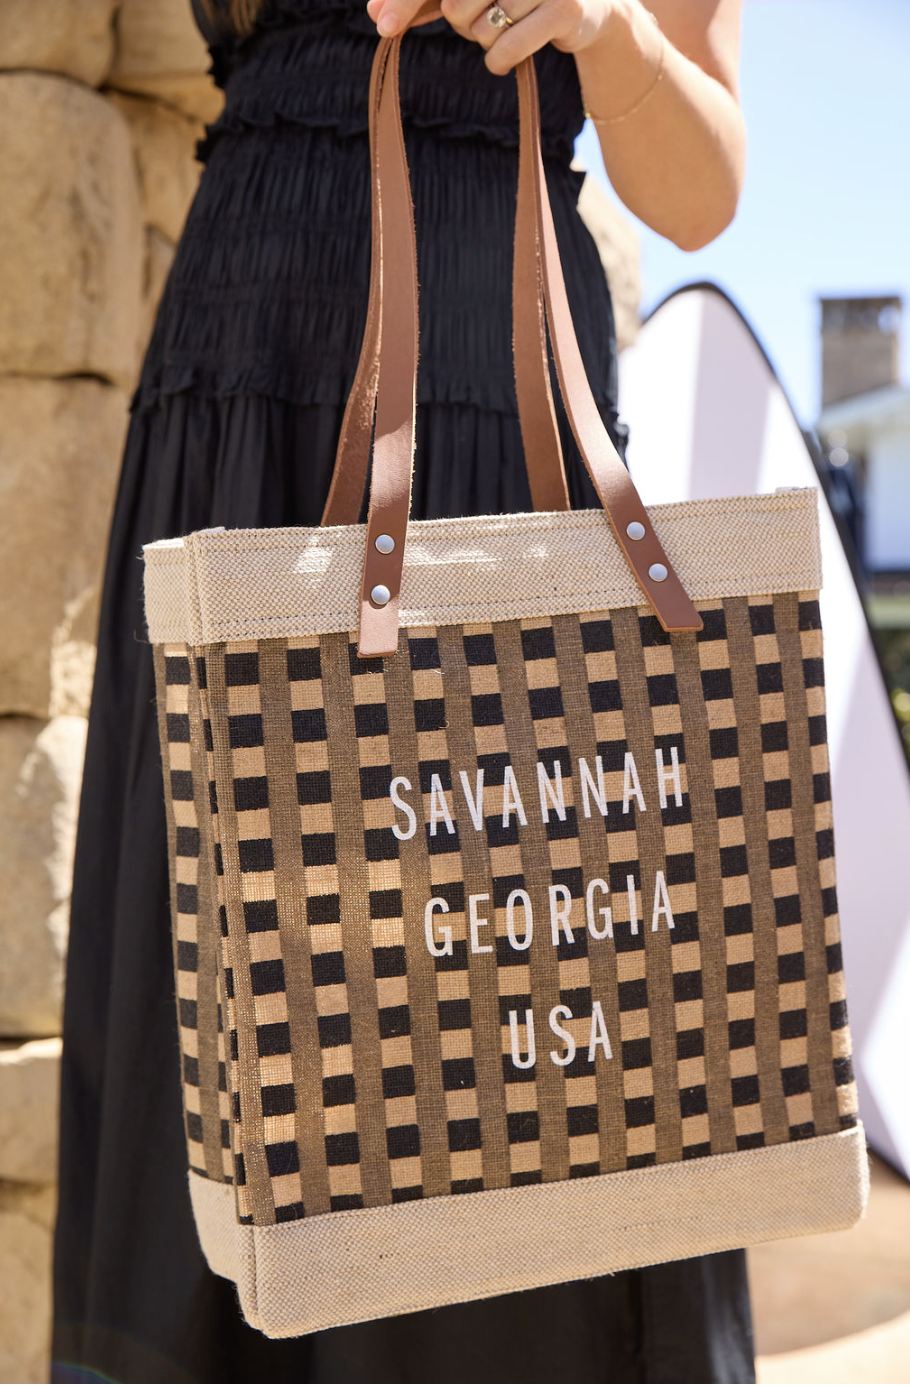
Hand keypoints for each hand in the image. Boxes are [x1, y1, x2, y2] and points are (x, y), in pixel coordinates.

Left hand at [365, 0, 617, 74]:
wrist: (588, 6)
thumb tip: (377, 15)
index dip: (409, 1)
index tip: (382, 23)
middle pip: (455, 5)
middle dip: (460, 23)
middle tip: (480, 18)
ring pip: (479, 30)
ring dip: (485, 41)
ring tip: (507, 26)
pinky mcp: (563, 9)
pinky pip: (504, 50)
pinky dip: (497, 62)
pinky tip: (507, 55)